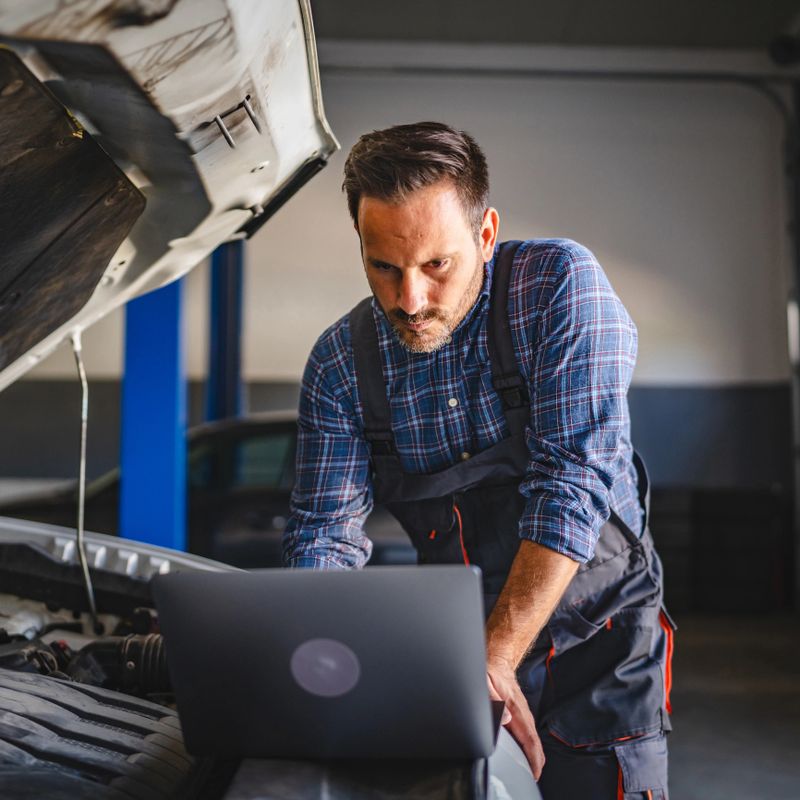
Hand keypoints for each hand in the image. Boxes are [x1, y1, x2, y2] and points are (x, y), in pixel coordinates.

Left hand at [487, 659, 544, 779]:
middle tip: (532, 777)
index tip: (534, 772)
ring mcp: (523, 714)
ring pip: (532, 739)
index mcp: (517, 709)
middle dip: (536, 762)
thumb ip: (493, 699)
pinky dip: (529, 747)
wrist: (499, 661)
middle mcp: (523, 713)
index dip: (533, 758)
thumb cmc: (490, 672)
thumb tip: (505, 719)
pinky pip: (527, 734)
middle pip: (534, 743)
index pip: (530, 738)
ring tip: (530, 772)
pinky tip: (525, 756)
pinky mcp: (519, 714)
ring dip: (533, 756)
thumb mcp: (485, 682)